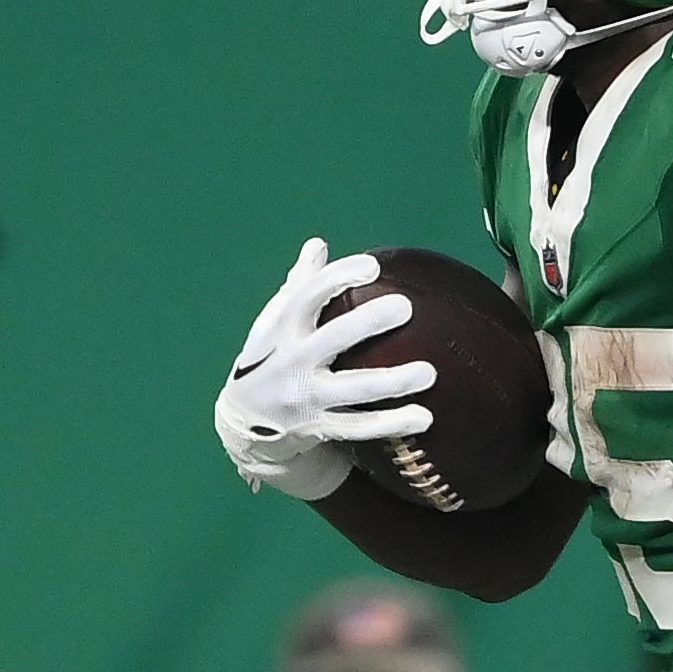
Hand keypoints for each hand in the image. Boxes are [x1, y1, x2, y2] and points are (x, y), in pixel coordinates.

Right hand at [215, 238, 434, 502]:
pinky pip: (360, 428)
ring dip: (393, 383)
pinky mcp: (319, 427)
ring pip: (354, 390)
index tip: (372, 266)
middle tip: (405, 307)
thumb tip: (317, 243)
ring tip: (429, 373)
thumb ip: (298, 286)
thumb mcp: (272, 323)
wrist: (242, 423)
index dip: (338, 277)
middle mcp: (292, 361)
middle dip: (367, 322)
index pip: (308, 296)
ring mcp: (305, 398)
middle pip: (332, 339)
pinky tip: (424, 417)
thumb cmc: (269, 358)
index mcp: (282, 329)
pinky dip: (392, 424)